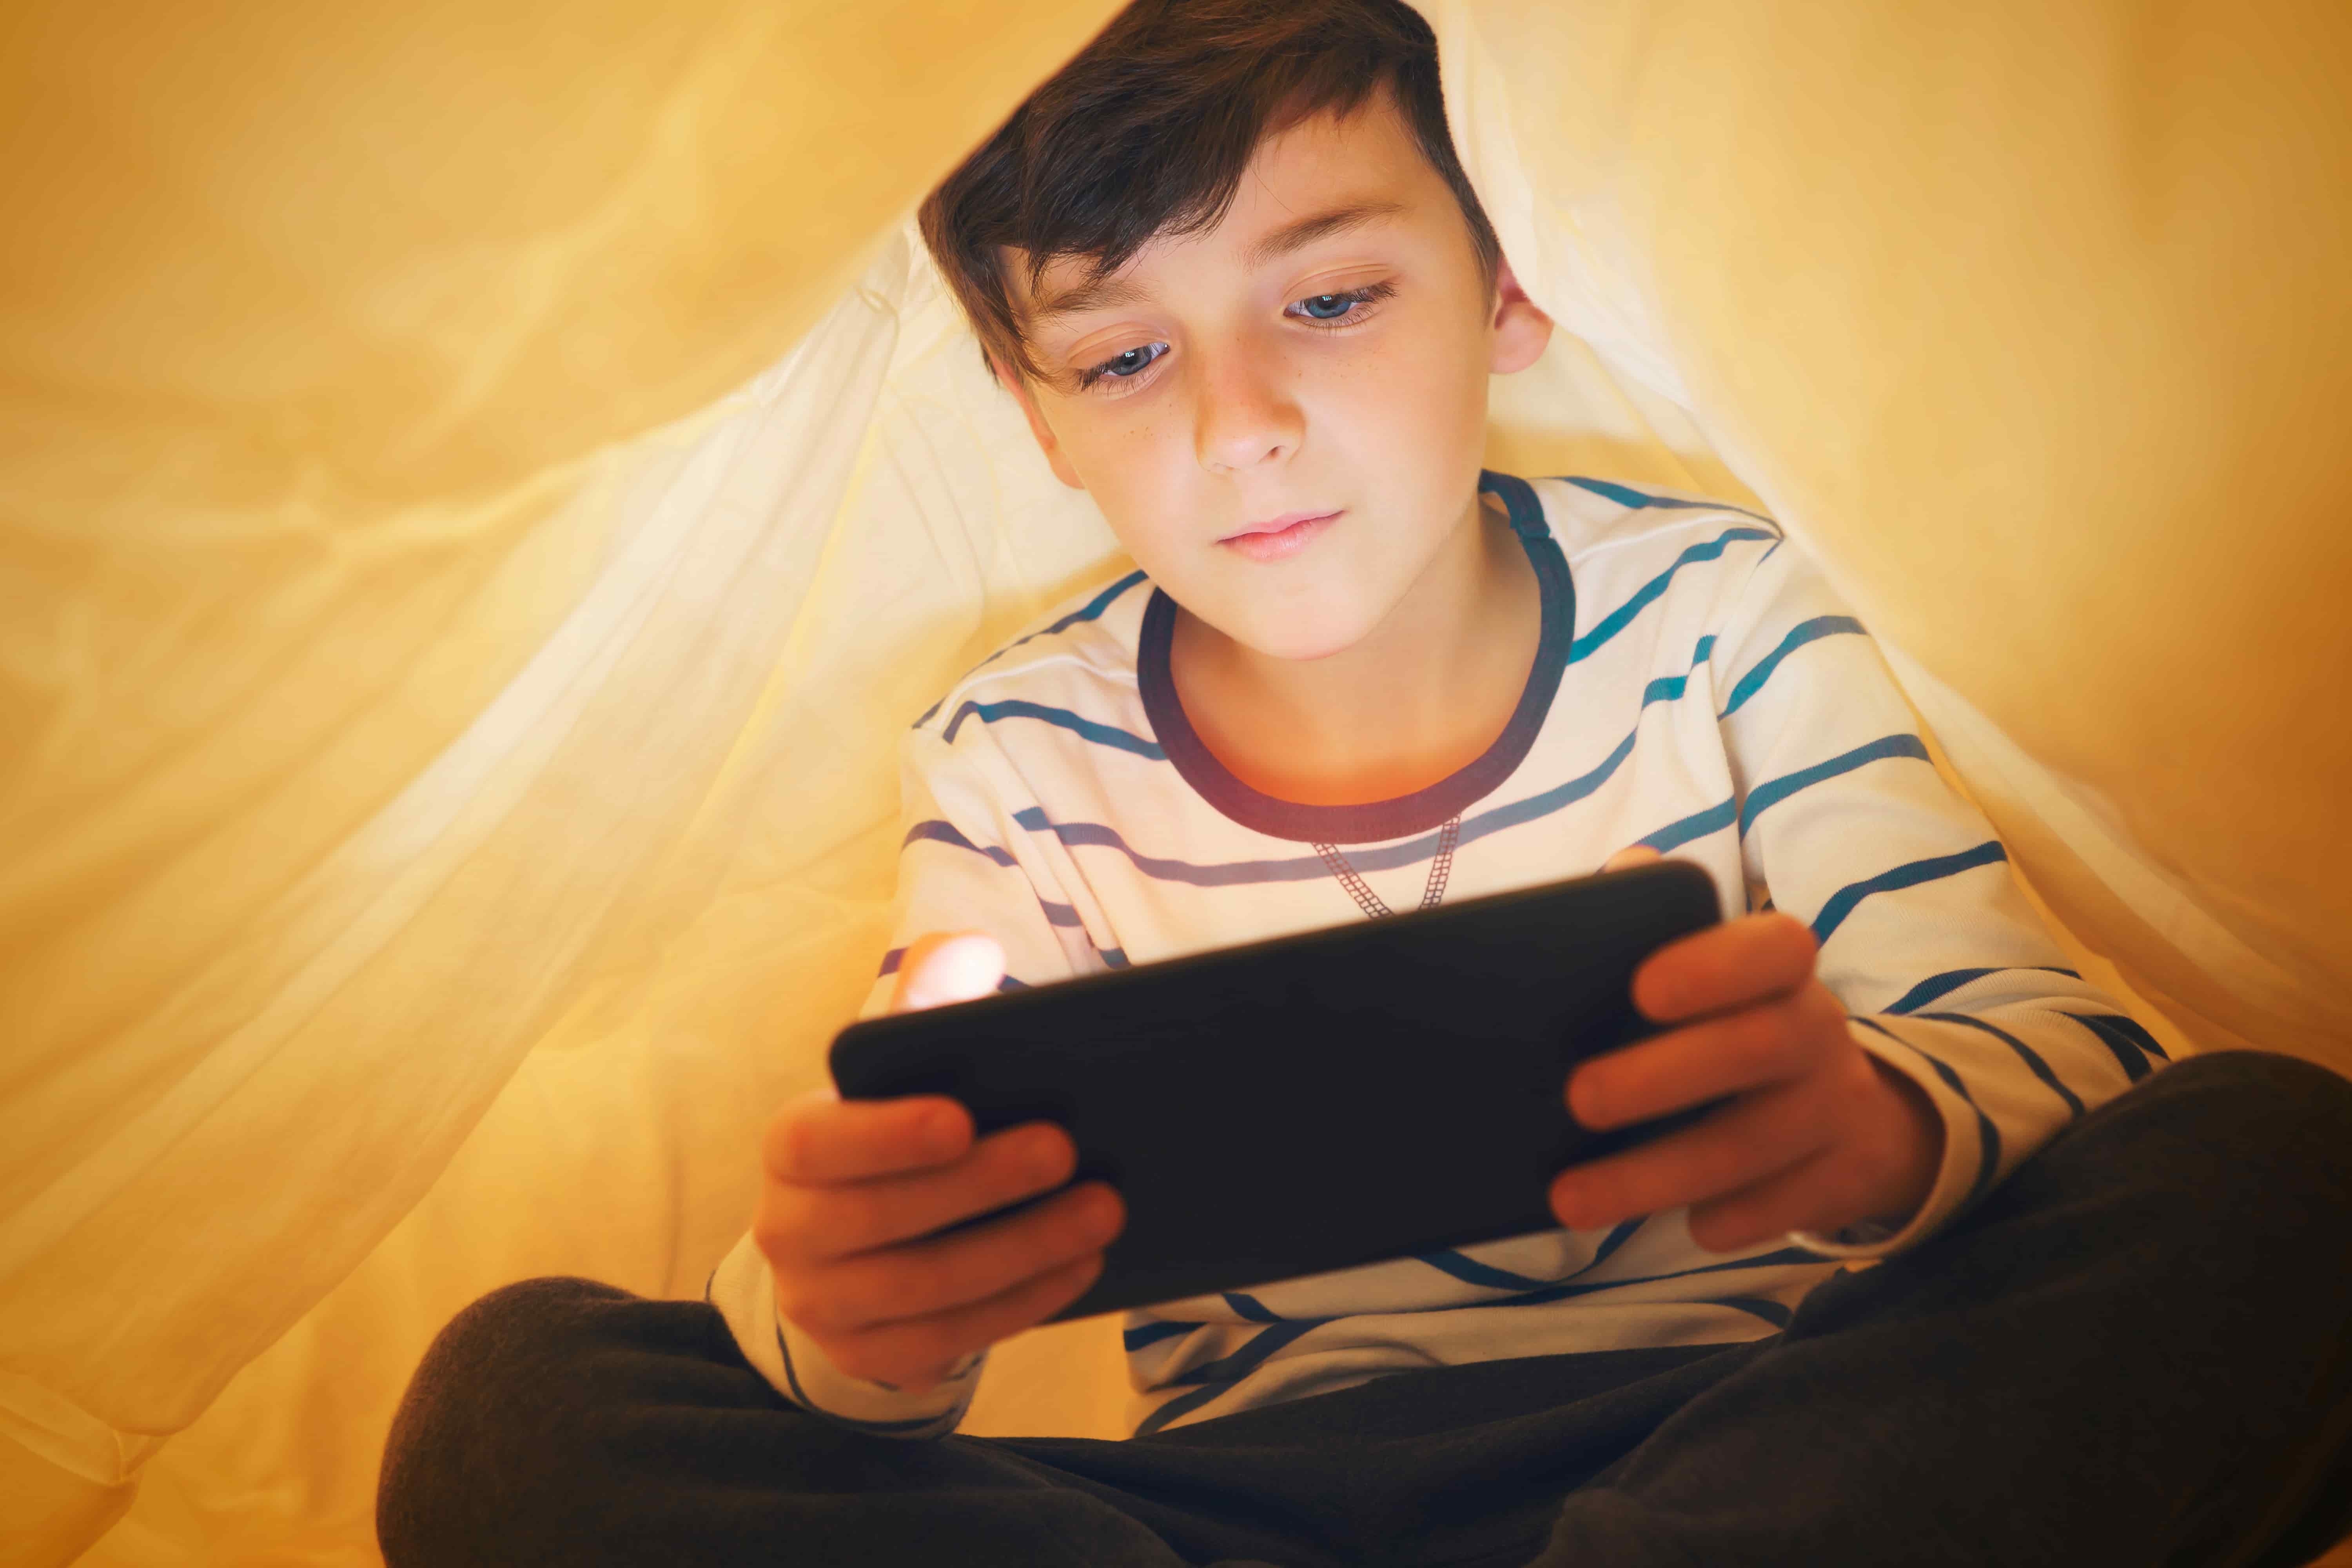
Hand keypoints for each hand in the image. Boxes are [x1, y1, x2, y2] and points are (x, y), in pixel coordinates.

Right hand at [753, 933, 1124, 1392]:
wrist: (868, 1241)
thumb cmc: (899, 1131)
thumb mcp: (903, 1063)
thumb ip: (925, 999)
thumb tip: (967, 949)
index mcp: (791, 1147)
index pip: (819, 1144)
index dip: (886, 1134)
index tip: (962, 1117)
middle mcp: (789, 1232)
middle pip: (882, 1219)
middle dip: (982, 1187)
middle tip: (1067, 1149)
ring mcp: (826, 1306)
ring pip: (925, 1288)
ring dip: (1022, 1248)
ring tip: (1103, 1210)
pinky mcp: (873, 1357)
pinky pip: (950, 1339)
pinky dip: (1022, 1302)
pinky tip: (1082, 1265)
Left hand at [1550, 849, 1943, 1251]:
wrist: (1852, 1115)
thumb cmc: (1737, 1027)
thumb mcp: (1712, 974)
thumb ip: (1660, 921)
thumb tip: (1622, 870)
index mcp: (1780, 969)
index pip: (1774, 947)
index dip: (1713, 964)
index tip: (1643, 990)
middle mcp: (1817, 1031)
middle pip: (1756, 1046)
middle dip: (1661, 1076)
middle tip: (1577, 1097)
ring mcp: (1836, 1108)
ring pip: (1750, 1145)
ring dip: (1655, 1175)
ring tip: (1570, 1198)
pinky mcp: (1844, 1179)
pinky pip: (1781, 1207)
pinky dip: (1728, 1219)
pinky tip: (1680, 1223)